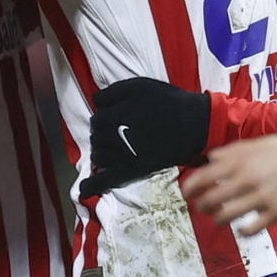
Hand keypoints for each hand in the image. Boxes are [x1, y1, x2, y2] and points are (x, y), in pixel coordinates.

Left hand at [79, 77, 212, 197]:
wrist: (192, 125)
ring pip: (98, 155)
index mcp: (114, 115)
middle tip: (118, 132)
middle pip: (96, 136)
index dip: (104, 116)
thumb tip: (95, 101)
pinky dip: (92, 186)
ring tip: (112, 150)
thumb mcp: (139, 86)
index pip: (96, 118)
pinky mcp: (131, 170)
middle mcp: (114, 135)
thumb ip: (113, 92)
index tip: (115, 117)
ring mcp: (121, 155)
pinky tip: (83, 190)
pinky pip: (106, 180)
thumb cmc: (167, 102)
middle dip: (102, 134)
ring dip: (100, 152)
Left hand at [180, 131, 276, 233]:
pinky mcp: (276, 212)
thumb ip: (234, 151)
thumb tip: (211, 158)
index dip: (189, 188)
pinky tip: (244, 228)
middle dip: (202, 207)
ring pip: (225, 216)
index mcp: (241, 159)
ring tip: (221, 219)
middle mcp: (247, 178)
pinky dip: (242, 231)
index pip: (202, 177)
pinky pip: (250, 229)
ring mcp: (261, 196)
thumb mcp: (261, 143)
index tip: (187, 194)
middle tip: (204, 208)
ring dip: (218, 220)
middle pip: (210, 200)